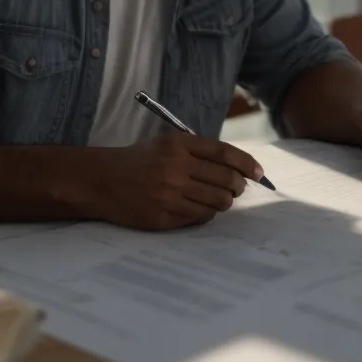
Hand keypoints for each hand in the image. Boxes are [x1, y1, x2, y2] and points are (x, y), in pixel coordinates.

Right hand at [87, 134, 267, 230]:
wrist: (103, 181)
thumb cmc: (140, 161)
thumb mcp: (167, 144)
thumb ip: (199, 152)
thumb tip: (238, 168)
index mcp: (178, 145)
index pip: (224, 154)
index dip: (246, 164)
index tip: (258, 173)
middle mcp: (175, 168)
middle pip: (226, 180)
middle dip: (238, 186)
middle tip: (238, 188)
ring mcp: (170, 194)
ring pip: (217, 202)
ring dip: (224, 202)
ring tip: (219, 199)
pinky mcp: (164, 216)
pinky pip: (200, 217)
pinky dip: (206, 213)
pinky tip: (200, 208)